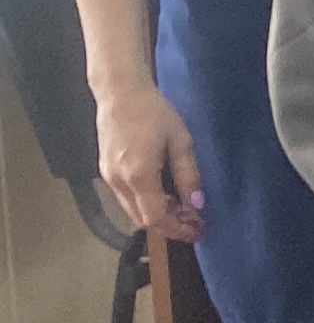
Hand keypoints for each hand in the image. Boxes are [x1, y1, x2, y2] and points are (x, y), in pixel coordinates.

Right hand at [93, 77, 203, 240]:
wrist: (120, 93)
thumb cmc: (154, 112)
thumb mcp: (181, 141)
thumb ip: (188, 175)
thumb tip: (197, 204)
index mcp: (138, 175)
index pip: (156, 218)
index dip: (178, 229)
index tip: (199, 230)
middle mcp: (119, 181)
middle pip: (143, 220)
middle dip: (170, 227)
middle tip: (195, 223)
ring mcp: (109, 178)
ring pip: (133, 211)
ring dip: (158, 216)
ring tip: (184, 210)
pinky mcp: (106, 171)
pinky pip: (127, 199)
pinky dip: (147, 204)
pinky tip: (165, 196)